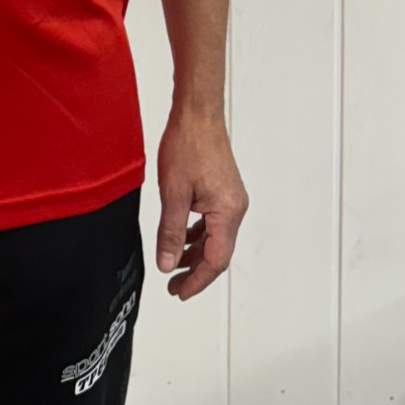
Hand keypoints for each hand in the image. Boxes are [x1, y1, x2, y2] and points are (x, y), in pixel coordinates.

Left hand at [154, 105, 247, 300]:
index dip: (196, 281)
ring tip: (174, 264)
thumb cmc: (188, 144)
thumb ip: (171, 233)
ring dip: (196, 254)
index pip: (215, 260)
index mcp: (227, 212)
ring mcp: (231, 199)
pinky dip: (199, 234)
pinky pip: (213, 222)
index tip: (179, 292)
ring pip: (215, 238)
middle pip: (218, 253)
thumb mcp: (173, 194)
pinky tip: (183, 237)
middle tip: (174, 286)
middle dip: (196, 272)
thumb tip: (168, 264)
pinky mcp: (224, 190)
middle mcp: (235, 208)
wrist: (197, 113)